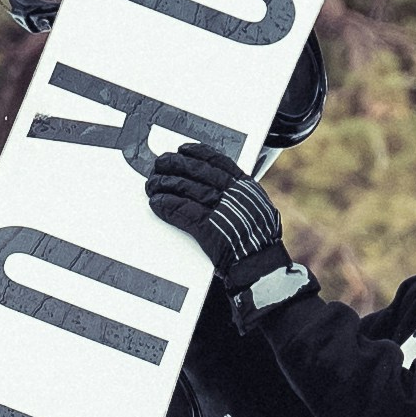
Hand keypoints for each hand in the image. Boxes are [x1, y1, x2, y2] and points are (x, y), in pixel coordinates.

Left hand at [143, 142, 303, 307]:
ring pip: (186, 188)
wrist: (262, 266)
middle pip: (197, 171)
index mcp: (246, 187)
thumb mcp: (257, 209)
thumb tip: (223, 186)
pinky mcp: (208, 228)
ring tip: (153, 184)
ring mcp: (221, 210)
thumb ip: (240, 196)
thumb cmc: (259, 242)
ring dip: (165, 184)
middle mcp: (233, 194)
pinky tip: (157, 203)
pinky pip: (181, 210)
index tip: (183, 150)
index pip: (218, 161)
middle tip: (160, 163)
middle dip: (175, 165)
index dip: (197, 153)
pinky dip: (166, 205)